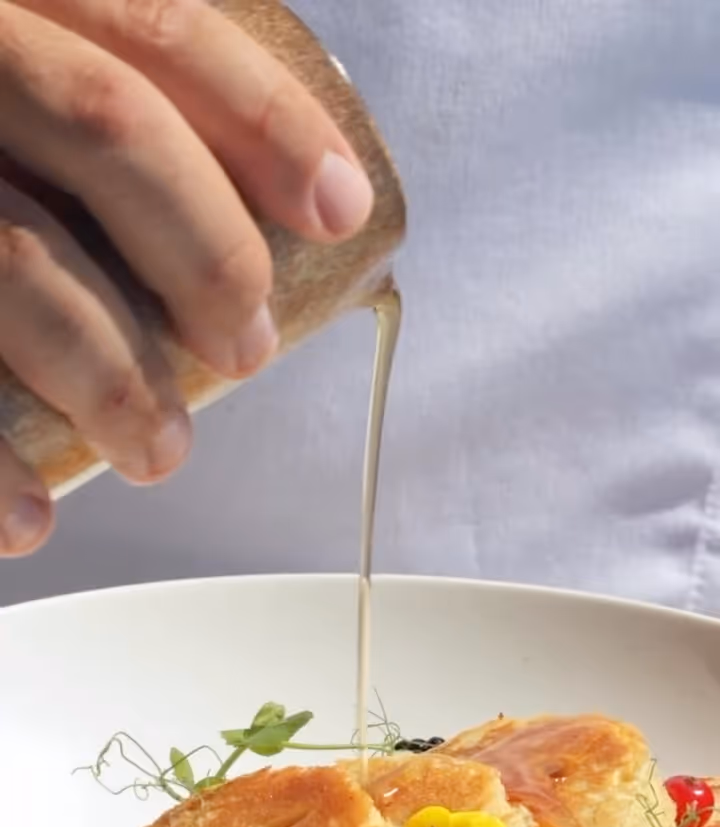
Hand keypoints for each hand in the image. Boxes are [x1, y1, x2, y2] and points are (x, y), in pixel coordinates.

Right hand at [0, 0, 372, 554]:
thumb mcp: (4, 62)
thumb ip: (72, 92)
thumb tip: (231, 189)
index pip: (150, 22)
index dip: (263, 117)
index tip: (338, 209)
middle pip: (103, 126)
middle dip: (204, 251)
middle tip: (243, 349)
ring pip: (13, 263)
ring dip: (109, 375)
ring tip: (160, 453)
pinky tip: (25, 519)